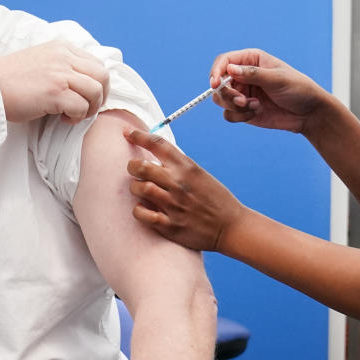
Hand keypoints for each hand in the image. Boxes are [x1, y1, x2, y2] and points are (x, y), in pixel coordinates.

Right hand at [0, 40, 109, 122]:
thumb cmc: (12, 79)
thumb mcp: (42, 60)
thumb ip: (63, 64)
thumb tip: (86, 82)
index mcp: (62, 48)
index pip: (97, 64)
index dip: (98, 84)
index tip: (87, 97)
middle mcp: (64, 57)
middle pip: (103, 76)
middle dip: (100, 96)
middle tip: (86, 108)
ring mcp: (60, 73)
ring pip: (96, 91)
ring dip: (89, 108)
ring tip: (73, 114)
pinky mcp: (55, 92)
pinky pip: (81, 107)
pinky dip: (76, 117)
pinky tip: (62, 118)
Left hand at [125, 129, 246, 252]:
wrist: (232, 227)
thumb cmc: (215, 200)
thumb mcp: (200, 175)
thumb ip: (178, 167)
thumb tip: (154, 159)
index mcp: (187, 168)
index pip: (158, 144)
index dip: (138, 135)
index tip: (127, 132)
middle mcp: (178, 183)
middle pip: (141, 166)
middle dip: (132, 166)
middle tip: (134, 170)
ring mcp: (174, 205)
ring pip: (139, 188)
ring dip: (135, 188)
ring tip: (140, 190)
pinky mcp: (170, 225)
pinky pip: (142, 214)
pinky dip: (138, 210)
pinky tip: (144, 209)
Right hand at [209, 49, 329, 133]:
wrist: (308, 112)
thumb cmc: (297, 88)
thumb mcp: (277, 78)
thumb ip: (253, 74)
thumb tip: (229, 69)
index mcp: (251, 60)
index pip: (224, 61)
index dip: (216, 71)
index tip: (215, 84)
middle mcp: (243, 75)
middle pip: (219, 83)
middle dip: (228, 94)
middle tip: (243, 101)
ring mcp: (242, 93)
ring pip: (221, 100)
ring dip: (235, 106)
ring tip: (254, 106)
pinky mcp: (243, 111)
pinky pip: (229, 114)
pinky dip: (239, 116)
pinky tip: (256, 113)